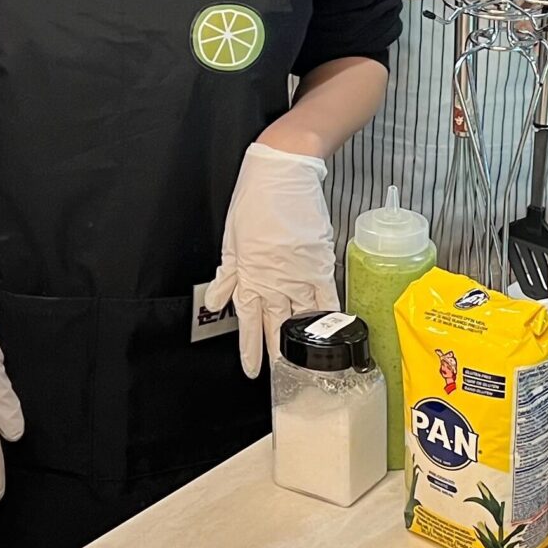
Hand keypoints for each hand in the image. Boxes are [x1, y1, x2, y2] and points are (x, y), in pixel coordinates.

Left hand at [203, 143, 337, 379]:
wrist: (284, 172)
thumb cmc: (255, 200)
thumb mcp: (231, 238)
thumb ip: (228, 274)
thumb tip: (215, 301)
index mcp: (249, 274)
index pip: (248, 320)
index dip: (250, 348)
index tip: (252, 370)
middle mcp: (273, 279)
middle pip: (274, 325)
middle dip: (276, 351)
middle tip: (281, 376)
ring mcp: (298, 273)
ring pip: (301, 317)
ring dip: (303, 341)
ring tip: (307, 363)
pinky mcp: (320, 262)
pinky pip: (327, 297)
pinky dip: (329, 316)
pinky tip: (333, 334)